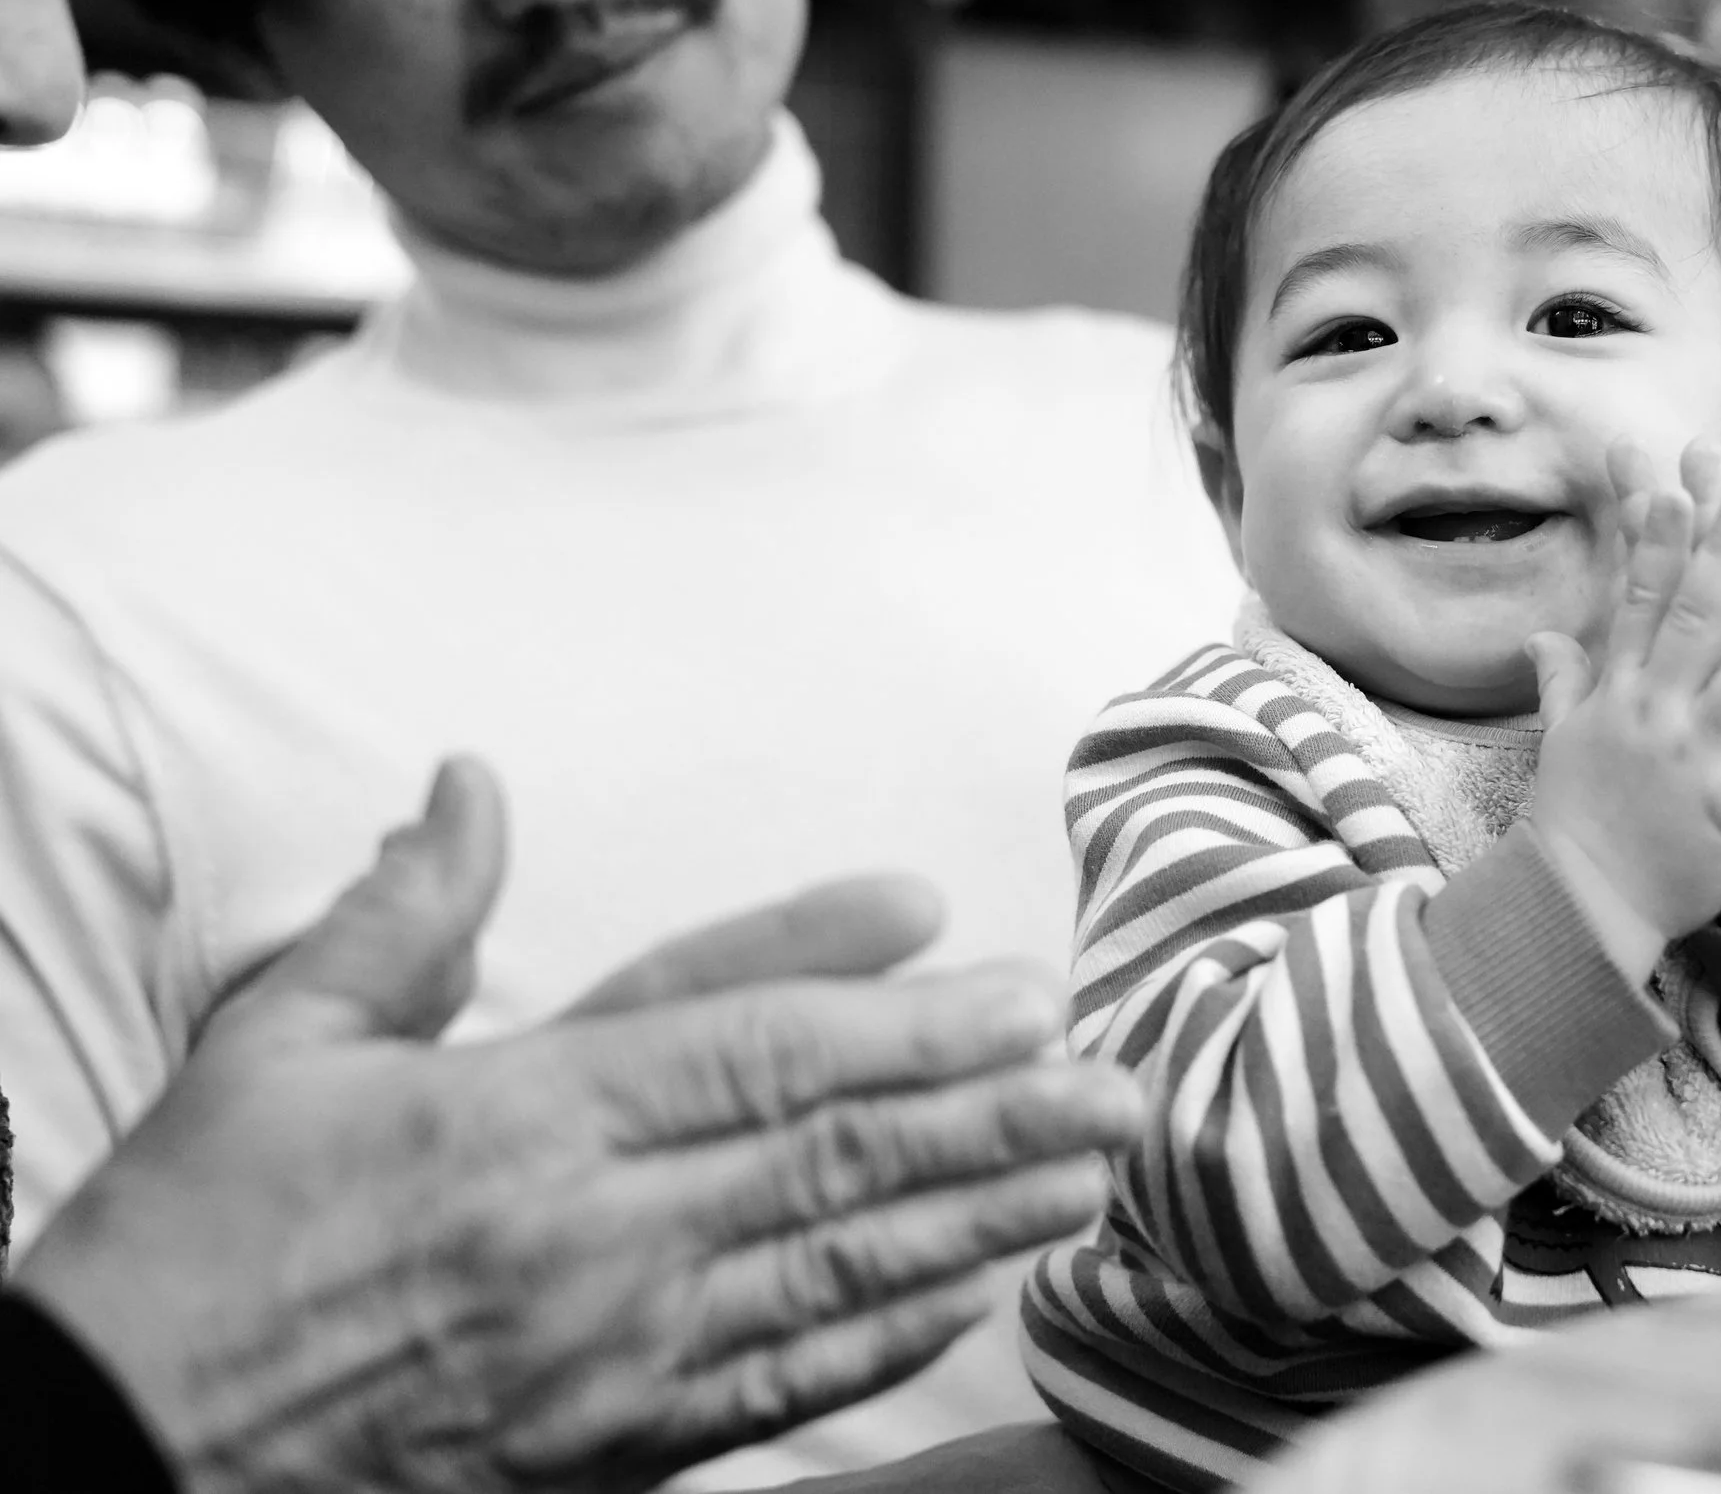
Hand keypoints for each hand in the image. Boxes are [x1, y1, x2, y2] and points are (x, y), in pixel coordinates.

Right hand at [14, 757, 1140, 1493]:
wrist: (115, 1464)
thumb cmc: (193, 1251)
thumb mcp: (274, 1054)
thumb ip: (402, 920)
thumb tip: (470, 784)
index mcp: (520, 1118)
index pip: (749, 1043)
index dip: (893, 1006)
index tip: (1004, 978)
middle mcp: (594, 1235)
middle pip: (832, 1154)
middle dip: (992, 1113)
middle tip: (1117, 1078)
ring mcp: (617, 1353)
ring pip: (838, 1268)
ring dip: (980, 1214)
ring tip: (1089, 1171)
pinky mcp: (618, 1447)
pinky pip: (788, 1383)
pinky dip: (893, 1329)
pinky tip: (973, 1286)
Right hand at [1526, 443, 1720, 978]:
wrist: (1575, 909)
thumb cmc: (1572, 823)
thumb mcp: (1560, 742)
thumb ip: (1562, 682)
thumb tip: (1540, 635)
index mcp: (1621, 696)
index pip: (1640, 604)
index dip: (1661, 544)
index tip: (1676, 487)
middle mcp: (1656, 717)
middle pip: (1695, 621)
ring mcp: (1693, 763)